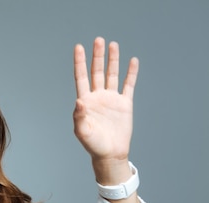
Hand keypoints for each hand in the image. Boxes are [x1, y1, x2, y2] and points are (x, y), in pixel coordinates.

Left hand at [73, 37, 138, 161]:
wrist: (110, 153)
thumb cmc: (93, 144)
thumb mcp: (82, 132)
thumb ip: (79, 117)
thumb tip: (79, 101)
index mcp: (85, 102)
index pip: (81, 77)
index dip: (79, 62)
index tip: (78, 48)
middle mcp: (98, 97)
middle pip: (97, 72)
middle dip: (97, 56)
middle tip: (98, 40)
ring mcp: (111, 99)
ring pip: (112, 74)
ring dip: (113, 60)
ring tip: (113, 44)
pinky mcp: (125, 103)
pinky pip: (128, 85)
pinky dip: (131, 73)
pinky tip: (132, 61)